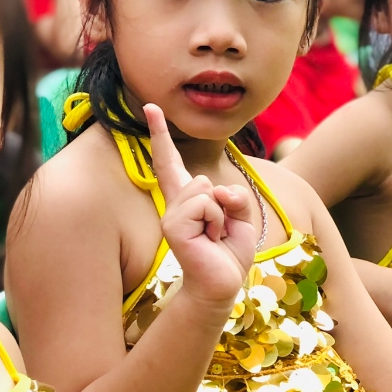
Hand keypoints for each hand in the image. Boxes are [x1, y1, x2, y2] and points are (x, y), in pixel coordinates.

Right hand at [146, 104, 258, 310]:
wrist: (221, 284)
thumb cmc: (228, 252)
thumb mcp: (241, 216)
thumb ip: (233, 196)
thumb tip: (216, 191)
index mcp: (188, 199)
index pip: (171, 161)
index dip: (160, 134)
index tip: (151, 107)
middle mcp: (175, 204)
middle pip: (205, 180)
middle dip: (228, 203)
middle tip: (220, 232)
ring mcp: (171, 214)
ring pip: (207, 189)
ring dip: (224, 214)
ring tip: (215, 236)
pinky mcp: (173, 226)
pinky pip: (207, 203)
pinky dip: (219, 221)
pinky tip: (210, 240)